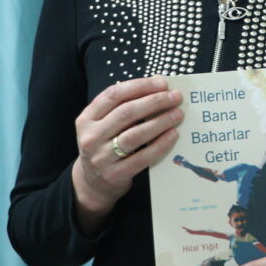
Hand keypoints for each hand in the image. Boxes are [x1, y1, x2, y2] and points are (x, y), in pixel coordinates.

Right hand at [71, 76, 182, 234]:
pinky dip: (160, 145)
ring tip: (178, 114)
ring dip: (160, 122)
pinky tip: (173, 135)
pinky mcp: (115, 175)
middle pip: (126, 113)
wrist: (92, 183)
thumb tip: (159, 83)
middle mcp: (91, 136)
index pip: (113, 95)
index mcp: (87, 118)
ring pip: (135, 135)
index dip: (140, 86)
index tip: (162, 83)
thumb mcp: (105, 124)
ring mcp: (101, 157)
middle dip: (154, 102)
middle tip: (175, 97)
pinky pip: (142, 157)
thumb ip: (126, 105)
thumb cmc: (105, 145)